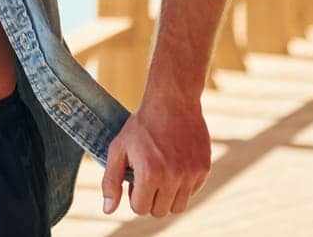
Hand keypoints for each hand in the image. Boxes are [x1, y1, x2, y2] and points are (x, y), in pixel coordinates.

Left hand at [100, 91, 210, 217]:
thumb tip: (108, 210)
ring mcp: (191, 173)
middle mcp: (173, 177)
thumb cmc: (141, 125)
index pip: (140, 208)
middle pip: (159, 211)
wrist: (172, 101)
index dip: (135, 194)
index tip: (136, 177)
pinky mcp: (204, 168)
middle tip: (148, 175)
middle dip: (151, 198)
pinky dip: (183, 185)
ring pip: (178, 206)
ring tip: (162, 172)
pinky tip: (175, 164)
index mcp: (150, 174)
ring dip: (168, 195)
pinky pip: (192, 192)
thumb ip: (111, 181)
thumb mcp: (118, 148)